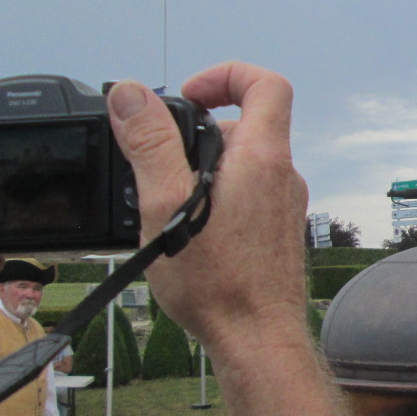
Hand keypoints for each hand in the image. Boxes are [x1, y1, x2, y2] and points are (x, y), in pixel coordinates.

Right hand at [106, 65, 309, 357]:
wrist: (257, 340)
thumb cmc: (218, 284)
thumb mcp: (166, 204)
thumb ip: (150, 143)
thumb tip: (132, 94)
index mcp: (263, 158)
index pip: (265, 85)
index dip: (225, 76)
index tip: (188, 95)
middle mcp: (283, 177)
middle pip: (245, 127)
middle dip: (197, 136)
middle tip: (159, 165)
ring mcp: (284, 207)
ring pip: (242, 167)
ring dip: (202, 174)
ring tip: (168, 207)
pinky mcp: (278, 233)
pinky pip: (246, 198)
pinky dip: (215, 201)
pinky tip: (188, 234)